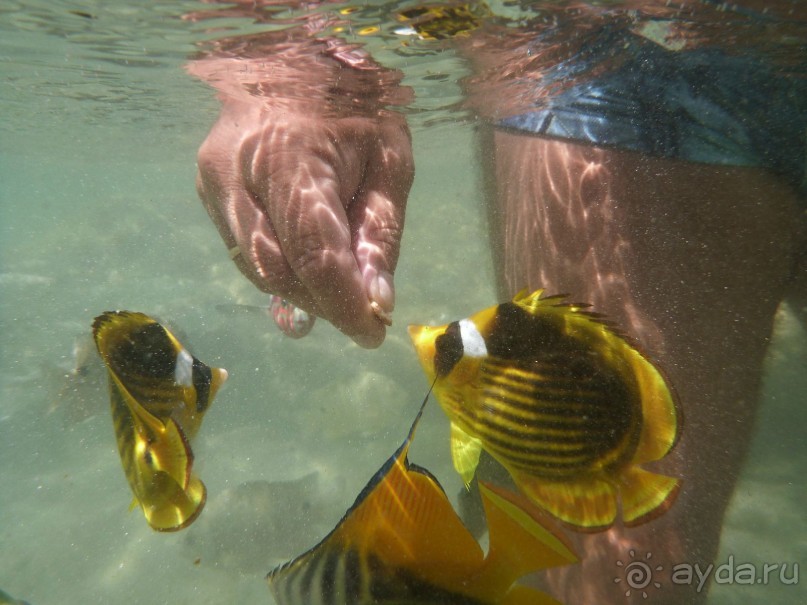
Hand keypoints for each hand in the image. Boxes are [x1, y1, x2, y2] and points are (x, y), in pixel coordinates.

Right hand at [190, 41, 413, 347]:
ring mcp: (213, 181)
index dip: (341, 303)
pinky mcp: (207, 189)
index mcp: (290, 155)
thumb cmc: (354, 105)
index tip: (372, 333)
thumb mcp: (390, 159)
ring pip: (257, 267)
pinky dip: (282, 265)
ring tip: (339, 282)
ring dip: (302, 288)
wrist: (291, 61)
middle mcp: (236, 171)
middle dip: (323, 300)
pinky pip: (246, 248)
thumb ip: (381, 232)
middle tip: (363, 308)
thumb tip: (375, 301)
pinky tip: (307, 259)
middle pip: (278, 269)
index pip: (313, 253)